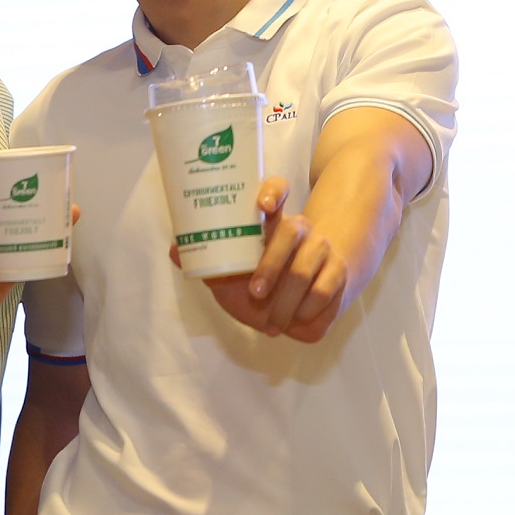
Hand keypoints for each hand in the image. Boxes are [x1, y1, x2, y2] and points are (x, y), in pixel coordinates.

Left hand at [174, 176, 349, 342]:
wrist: (301, 306)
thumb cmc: (260, 286)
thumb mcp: (231, 279)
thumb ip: (209, 265)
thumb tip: (176, 248)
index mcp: (272, 223)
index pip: (277, 190)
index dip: (272, 192)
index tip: (263, 206)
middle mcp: (300, 229)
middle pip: (292, 231)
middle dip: (272, 265)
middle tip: (254, 293)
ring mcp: (323, 249)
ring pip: (305, 269)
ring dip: (285, 302)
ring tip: (271, 324)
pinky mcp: (339, 273)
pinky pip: (324, 292)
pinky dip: (306, 312)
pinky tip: (296, 321)